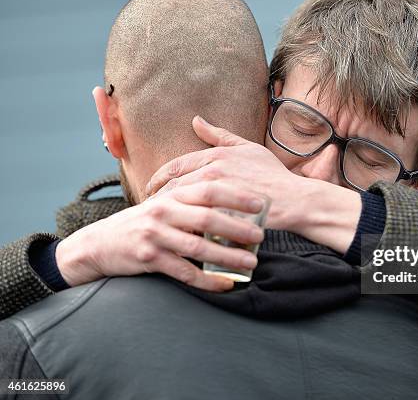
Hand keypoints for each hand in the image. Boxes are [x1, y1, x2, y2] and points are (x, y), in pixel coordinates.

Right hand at [55, 181, 265, 291]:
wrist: (99, 245)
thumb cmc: (141, 224)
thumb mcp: (163, 207)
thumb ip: (190, 204)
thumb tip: (231, 207)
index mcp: (171, 196)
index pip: (208, 190)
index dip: (236, 195)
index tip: (260, 203)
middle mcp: (163, 212)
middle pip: (207, 217)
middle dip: (237, 227)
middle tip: (260, 236)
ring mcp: (155, 235)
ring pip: (198, 246)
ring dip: (228, 256)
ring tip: (250, 262)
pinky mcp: (149, 259)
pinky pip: (184, 272)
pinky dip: (207, 280)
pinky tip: (225, 284)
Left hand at [145, 116, 311, 231]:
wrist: (295, 200)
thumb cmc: (273, 175)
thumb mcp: (248, 148)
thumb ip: (220, 136)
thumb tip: (196, 121)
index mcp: (216, 155)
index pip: (175, 167)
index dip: (159, 178)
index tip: (152, 187)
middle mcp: (213, 172)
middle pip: (173, 186)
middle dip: (157, 196)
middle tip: (151, 206)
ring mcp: (218, 194)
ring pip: (181, 204)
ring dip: (167, 211)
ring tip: (161, 219)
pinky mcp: (223, 214)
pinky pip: (195, 222)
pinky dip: (183, 226)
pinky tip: (177, 232)